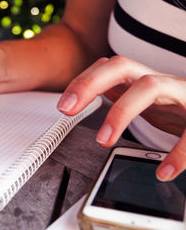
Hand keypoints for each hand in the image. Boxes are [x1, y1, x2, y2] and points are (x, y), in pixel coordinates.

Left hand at [57, 56, 185, 180]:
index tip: (63, 105)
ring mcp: (181, 93)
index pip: (107, 67)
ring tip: (103, 140)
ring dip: (121, 112)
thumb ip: (122, 93)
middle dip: (90, 83)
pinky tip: (164, 171)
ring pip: (150, 87)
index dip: (82, 81)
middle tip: (68, 108)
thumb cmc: (178, 107)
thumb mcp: (145, 100)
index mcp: (142, 79)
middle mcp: (159, 80)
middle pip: (120, 65)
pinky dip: (179, 153)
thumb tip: (93, 91)